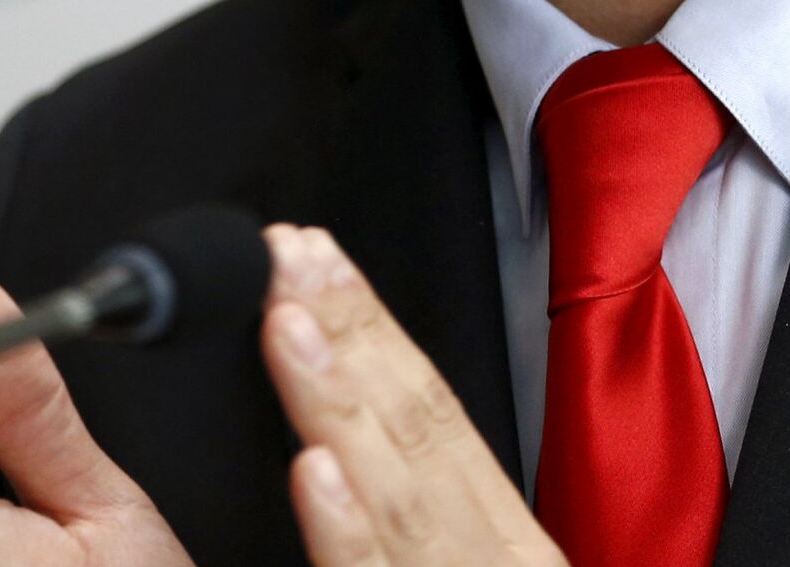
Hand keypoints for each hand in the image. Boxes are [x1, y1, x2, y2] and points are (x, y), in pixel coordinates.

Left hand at [261, 226, 564, 566]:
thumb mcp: (470, 565)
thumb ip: (421, 515)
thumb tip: (349, 451)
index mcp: (502, 533)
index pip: (433, 406)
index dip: (372, 325)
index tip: (316, 257)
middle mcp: (489, 551)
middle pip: (417, 423)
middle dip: (349, 327)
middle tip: (286, 254)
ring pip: (397, 492)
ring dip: (339, 399)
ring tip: (288, 323)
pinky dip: (347, 528)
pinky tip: (313, 470)